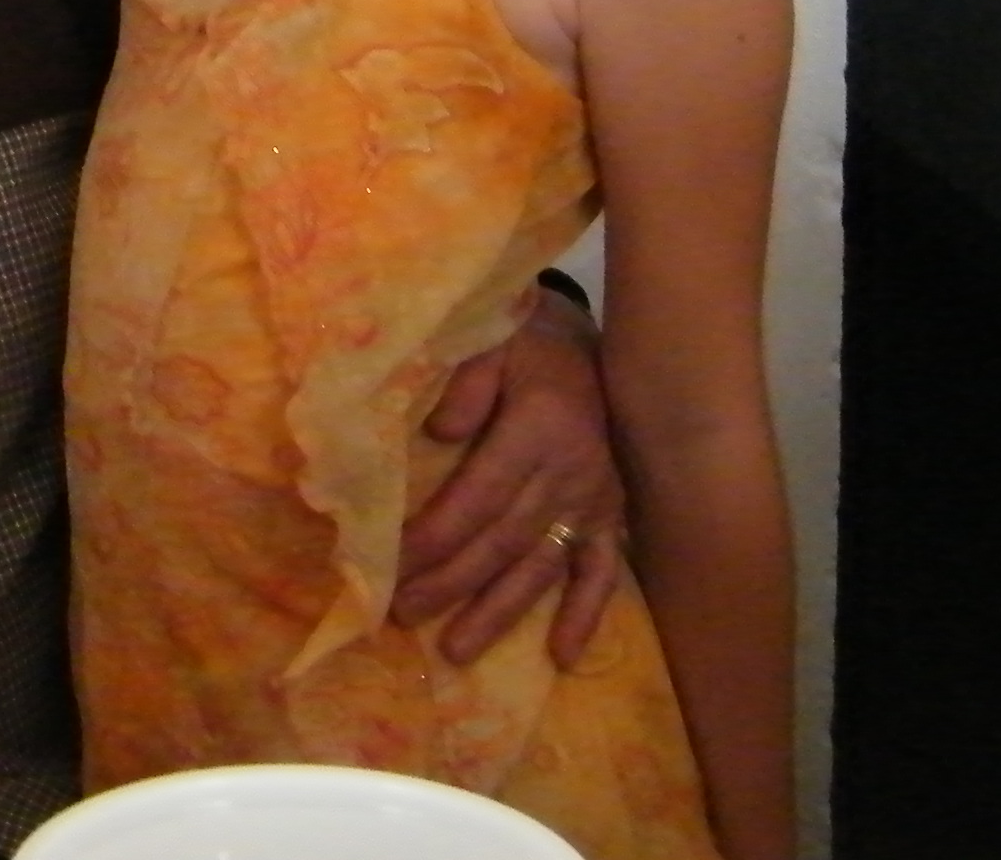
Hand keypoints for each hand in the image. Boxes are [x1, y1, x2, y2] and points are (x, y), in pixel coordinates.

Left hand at [391, 290, 627, 665]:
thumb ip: (465, 383)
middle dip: (452, 584)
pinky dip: (583, 616)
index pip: (479, 496)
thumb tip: (439, 435)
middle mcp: (571, 472)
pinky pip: (600, 573)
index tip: (390, 567)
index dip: (436, 536)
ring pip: (543, 567)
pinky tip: (561, 659)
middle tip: (403, 615)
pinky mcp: (611, 516)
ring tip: (456, 651)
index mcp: (539, 428)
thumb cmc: (521, 341)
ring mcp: (595, 501)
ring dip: (499, 613)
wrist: (583, 341)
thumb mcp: (489, 340)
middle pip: (504, 541)